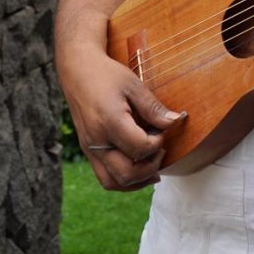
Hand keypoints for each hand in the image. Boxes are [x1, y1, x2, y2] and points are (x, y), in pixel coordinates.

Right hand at [61, 47, 183, 190]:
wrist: (78, 71)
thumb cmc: (107, 75)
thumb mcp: (134, 85)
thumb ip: (153, 108)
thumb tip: (175, 121)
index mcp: (110, 122)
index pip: (139, 149)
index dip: (157, 143)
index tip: (161, 129)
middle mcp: (97, 141)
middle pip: (127, 174)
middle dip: (151, 166)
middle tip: (161, 150)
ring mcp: (90, 148)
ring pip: (113, 182)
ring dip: (137, 180)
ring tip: (153, 166)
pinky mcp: (88, 150)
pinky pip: (105, 176)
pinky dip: (123, 179)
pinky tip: (138, 168)